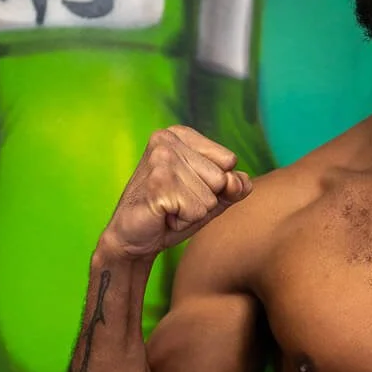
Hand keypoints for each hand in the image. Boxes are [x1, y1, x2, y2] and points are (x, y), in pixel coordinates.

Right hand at [100, 126, 251, 258]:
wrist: (133, 238)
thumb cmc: (172, 212)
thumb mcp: (210, 196)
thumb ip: (234, 186)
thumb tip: (238, 182)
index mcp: (180, 134)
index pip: (229, 160)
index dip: (214, 185)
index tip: (186, 188)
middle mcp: (168, 140)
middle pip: (221, 179)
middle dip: (203, 199)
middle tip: (175, 201)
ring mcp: (161, 160)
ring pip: (210, 198)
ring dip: (193, 212)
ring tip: (169, 208)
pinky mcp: (158, 184)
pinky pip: (197, 212)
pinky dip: (183, 221)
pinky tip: (163, 216)